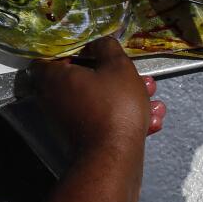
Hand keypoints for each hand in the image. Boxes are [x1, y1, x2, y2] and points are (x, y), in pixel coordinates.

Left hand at [30, 38, 165, 156]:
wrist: (114, 158)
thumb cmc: (114, 107)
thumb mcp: (117, 66)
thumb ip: (107, 47)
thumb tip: (99, 44)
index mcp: (55, 77)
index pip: (50, 55)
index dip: (72, 50)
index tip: (95, 51)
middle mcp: (55, 99)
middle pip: (84, 79)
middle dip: (115, 76)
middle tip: (136, 76)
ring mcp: (69, 121)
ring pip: (100, 101)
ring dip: (127, 98)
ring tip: (152, 98)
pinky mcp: (85, 138)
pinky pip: (105, 120)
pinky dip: (125, 118)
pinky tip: (151, 120)